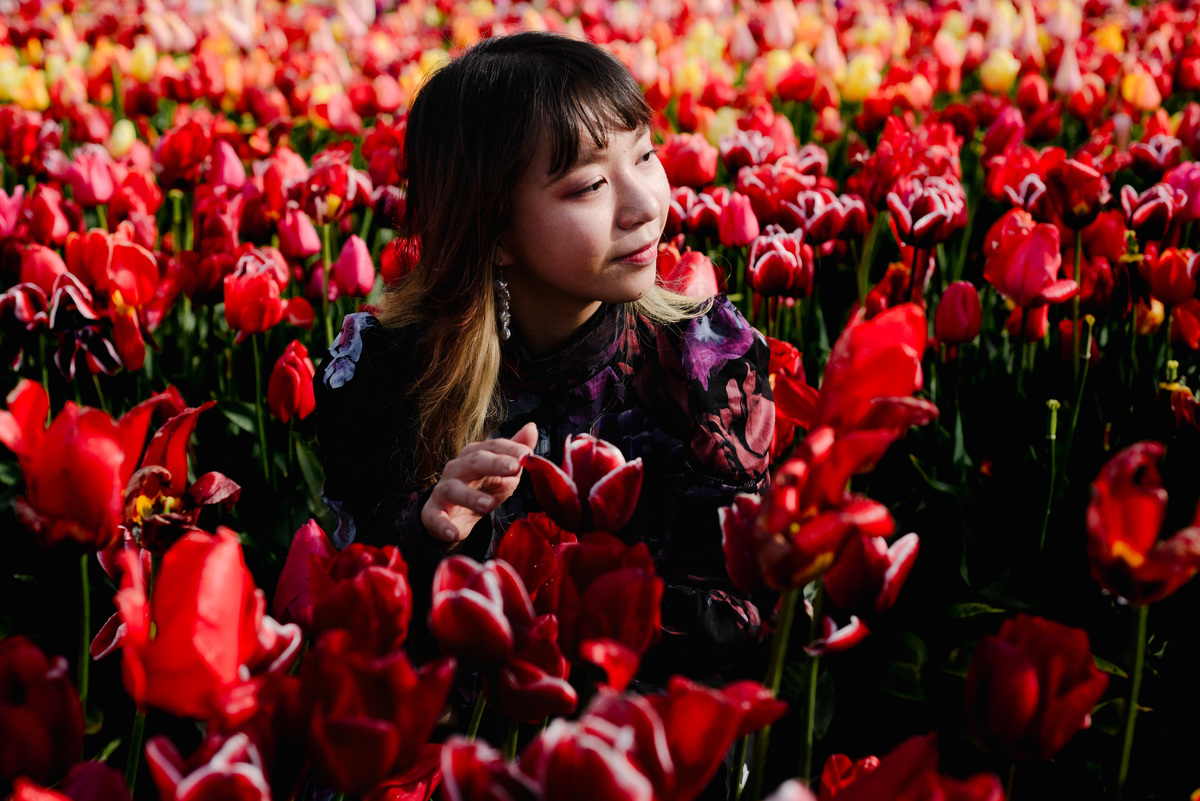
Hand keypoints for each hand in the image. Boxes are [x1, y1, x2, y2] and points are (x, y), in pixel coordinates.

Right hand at [421, 422, 538, 542]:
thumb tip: (532, 428)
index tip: (527, 455)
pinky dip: (444, 525)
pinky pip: (436, 518)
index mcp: (474, 455)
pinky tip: (455, 532)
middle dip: (494, 464)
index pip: (492, 446)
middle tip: (513, 469)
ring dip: (470, 496)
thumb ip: (515, 452)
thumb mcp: (502, 471)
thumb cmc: (481, 487)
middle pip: (474, 462)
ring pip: (453, 489)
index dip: (510, 449)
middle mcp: (457, 468)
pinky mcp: (434, 512)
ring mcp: (443, 490)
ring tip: (488, 504)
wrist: (454, 515)